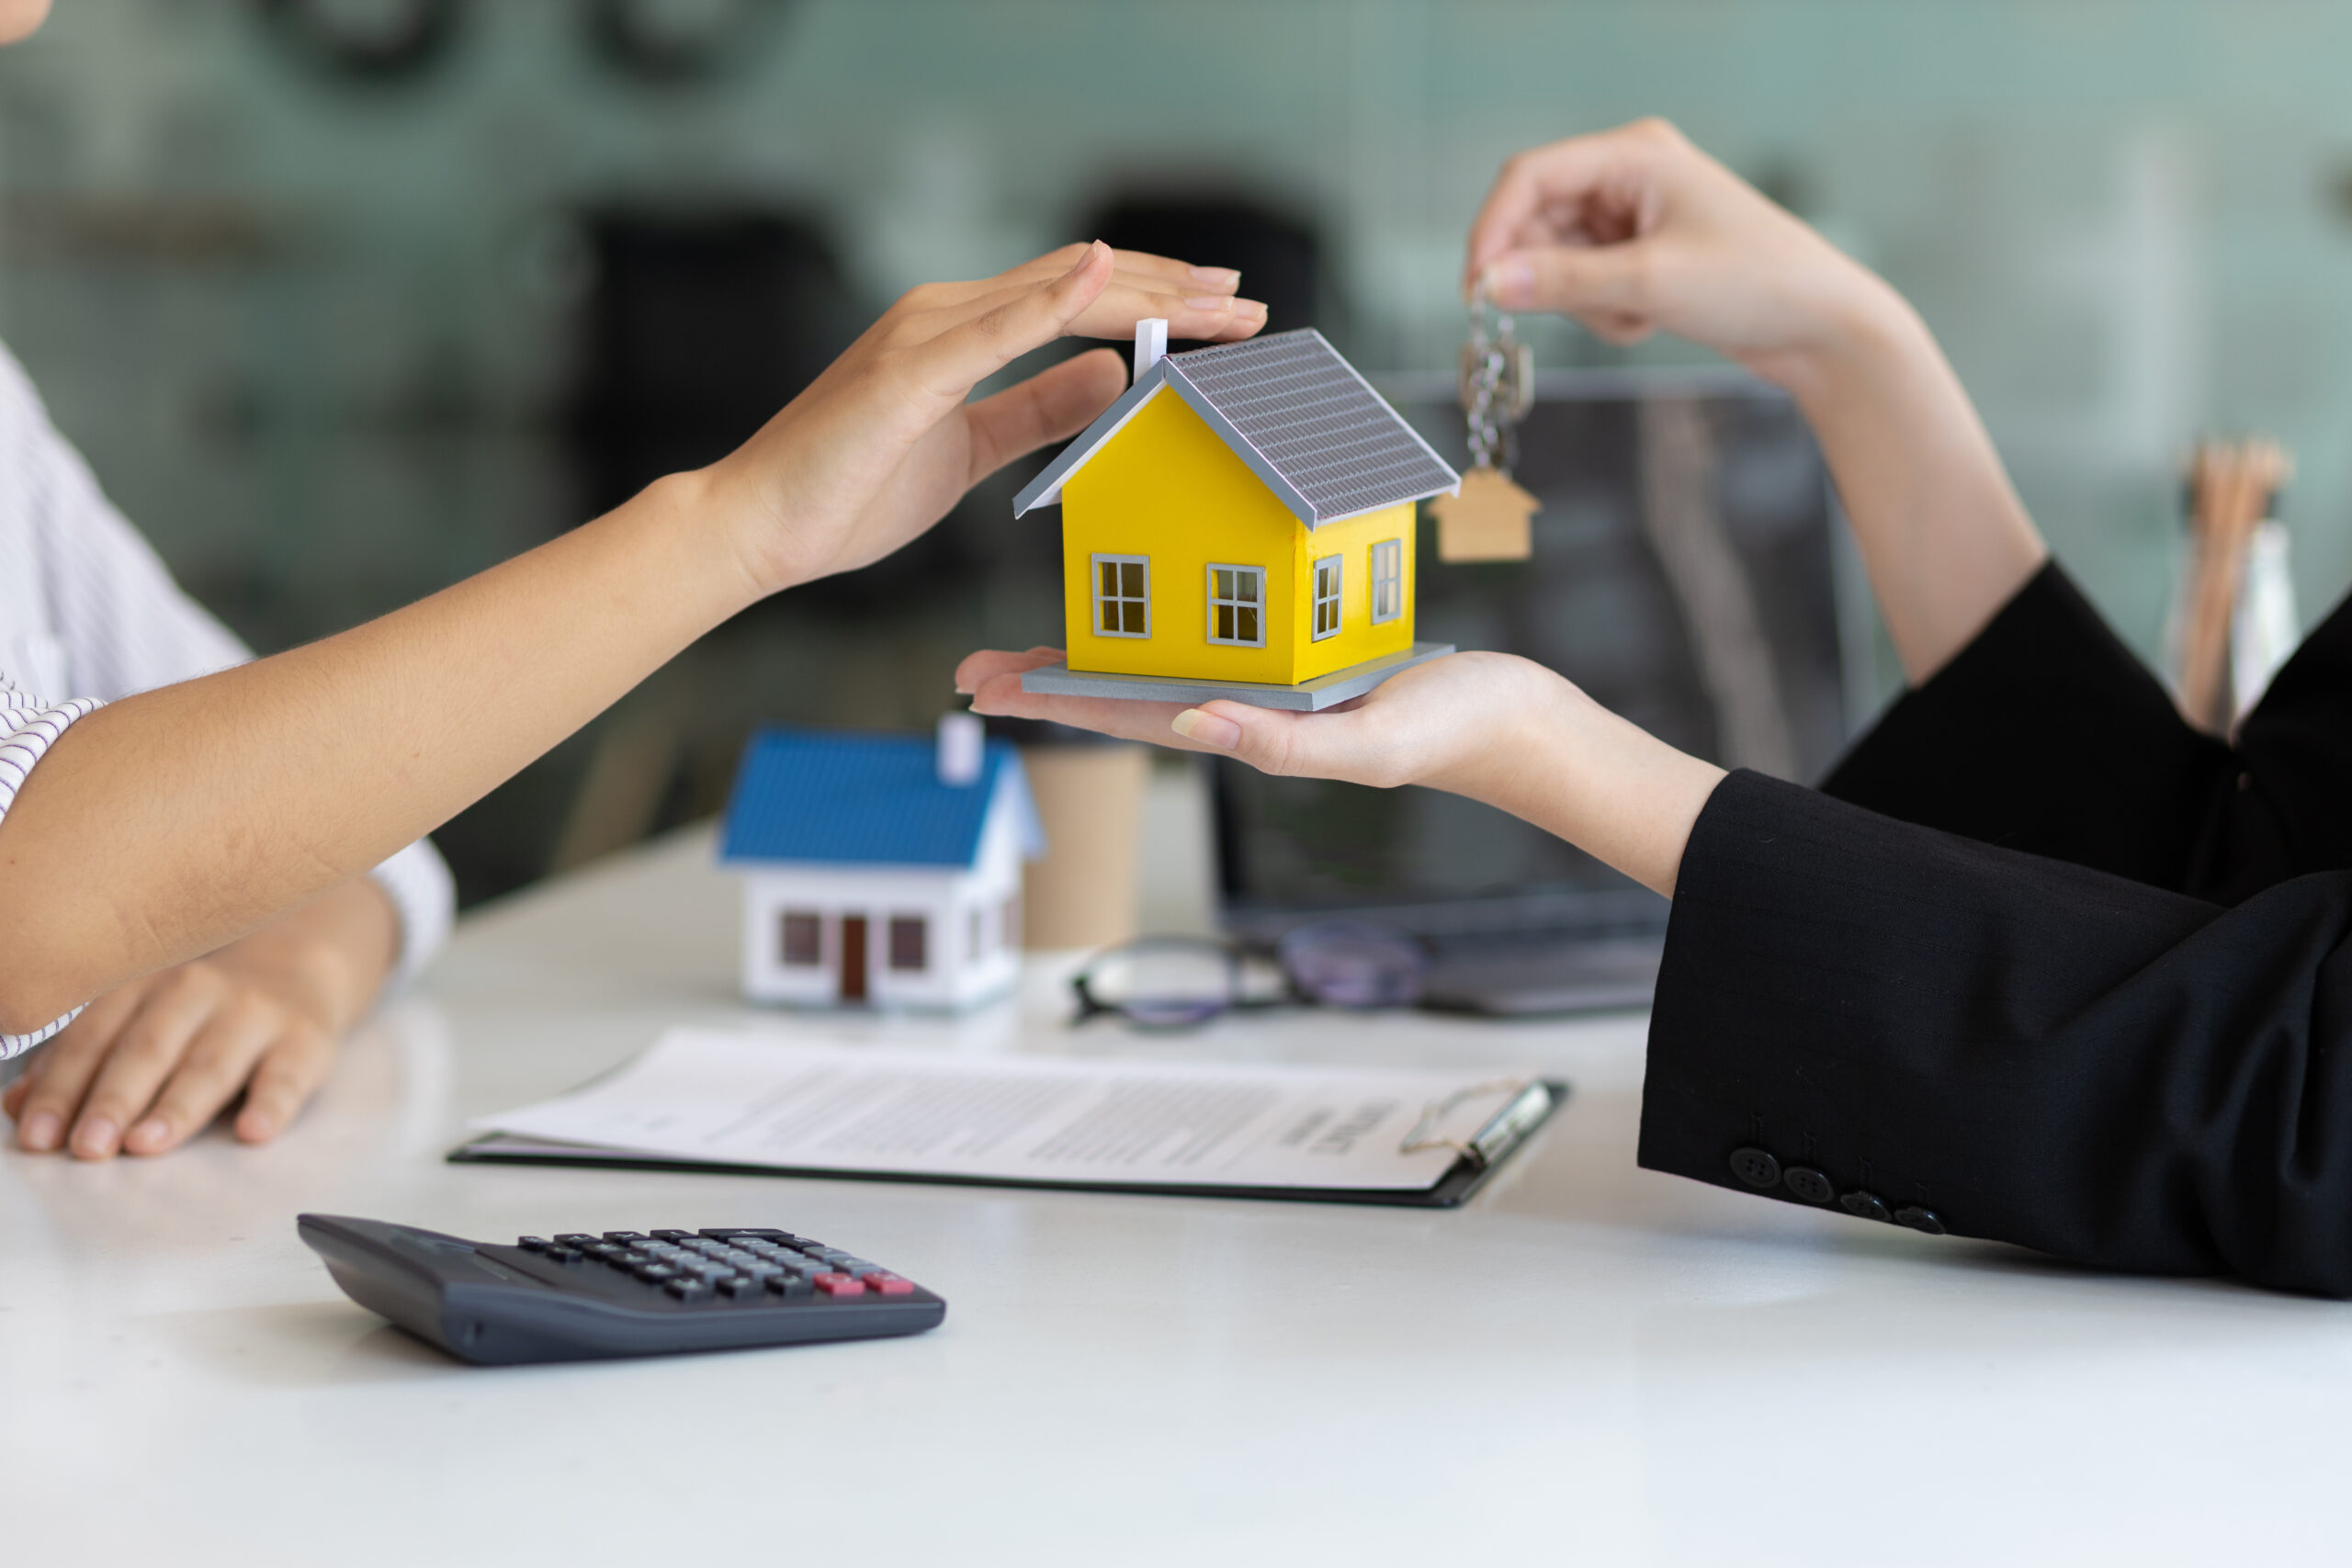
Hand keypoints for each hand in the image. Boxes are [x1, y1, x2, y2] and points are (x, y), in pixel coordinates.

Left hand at [4, 877, 396, 1157]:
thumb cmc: (202, 1013)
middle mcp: (197, 992)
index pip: (93, 1039)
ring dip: (177, 1106)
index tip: (38, 1137)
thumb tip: (15, 1108)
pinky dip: (271, 1104)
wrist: (299, 970)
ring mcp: (254, 1014)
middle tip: (87, 1147)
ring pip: (211, 1064)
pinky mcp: (306, 1041)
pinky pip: (287, 1076)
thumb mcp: (139, 1022)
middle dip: (114, 1100)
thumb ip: (82, 1064)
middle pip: (148, 1050)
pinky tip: (253, 1130)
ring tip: (148, 1143)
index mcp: (143, 987)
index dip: (62, 1089)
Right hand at [707, 242, 1265, 595]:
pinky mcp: (907, 370)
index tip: (1225, 317)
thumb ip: (1037, 408)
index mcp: (962, 333)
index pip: (1078, 301)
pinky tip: (1103, 277)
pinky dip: (1048, 297)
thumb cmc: (851, 491)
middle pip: (1081, 285)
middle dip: (1172, 291)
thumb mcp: (973, 450)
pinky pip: (992, 327)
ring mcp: (926, 333)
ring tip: (1215, 300)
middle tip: (1249, 306)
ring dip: (1142, 290)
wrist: (762, 526)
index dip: (1157, 302)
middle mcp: (947, 315)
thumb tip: (1111, 375)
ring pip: (1054, 292)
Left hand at [958, 647, 1724, 895]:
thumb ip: (1281, 742)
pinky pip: (1224, 619)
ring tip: (1035, 637)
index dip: (1054, 694)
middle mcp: (1245, 699)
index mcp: (1246, 723)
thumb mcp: (1365, 741)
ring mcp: (1271, 673)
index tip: (983, 681)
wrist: (1518, 717)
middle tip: (971, 668)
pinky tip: (1152, 588)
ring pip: (1164, 651)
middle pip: (1125, 683)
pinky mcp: (1302, 641)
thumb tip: (1191, 724)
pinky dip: (1177, 605)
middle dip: (1051, 677)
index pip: (1127, 708)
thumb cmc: (1450, 733)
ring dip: (1098, 644)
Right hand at [1463, 117, 1896, 383]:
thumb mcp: (1649, 284)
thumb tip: (1489, 285)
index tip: (1475, 288)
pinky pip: (1585, 284)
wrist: (1820, 329)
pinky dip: (1605, 312)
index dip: (1492, 229)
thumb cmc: (1756, 285)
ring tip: (1637, 316)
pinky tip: (1648, 320)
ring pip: (1558, 261)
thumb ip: (1561, 283)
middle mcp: (1630, 176)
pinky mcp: (1641, 255)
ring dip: (1583, 301)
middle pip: (1537, 221)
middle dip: (1549, 277)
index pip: (1530, 177)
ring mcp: (1635, 217)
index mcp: (1636, 153)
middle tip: (1577, 313)